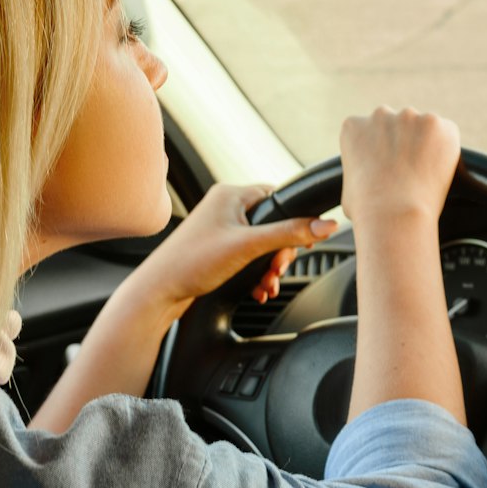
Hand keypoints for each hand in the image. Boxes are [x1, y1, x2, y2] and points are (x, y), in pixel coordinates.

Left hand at [129, 181, 336, 315]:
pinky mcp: (218, 250)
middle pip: (273, 225)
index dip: (294, 219)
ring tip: (266, 284)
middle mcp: (225, 208)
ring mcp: (221, 230)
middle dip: (280, 253)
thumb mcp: (249, 246)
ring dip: (270, 268)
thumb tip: (327, 225)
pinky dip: (257, 274)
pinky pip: (250, 258)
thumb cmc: (192, 262)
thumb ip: (290, 234)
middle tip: (276, 269)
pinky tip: (257, 289)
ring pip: (263, 245)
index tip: (302, 241)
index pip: (277, 197)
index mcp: (230, 195)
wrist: (159, 292)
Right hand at [340, 108, 460, 229]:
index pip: (370, 131)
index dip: (382, 151)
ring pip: (423, 128)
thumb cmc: (368, 209)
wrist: (394, 213)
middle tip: (410, 171)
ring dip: (426, 145)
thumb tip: (369, 177)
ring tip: (425, 174)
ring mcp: (408, 117)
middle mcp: (379, 114)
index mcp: (353, 126)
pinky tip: (439, 170)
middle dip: (404, 143)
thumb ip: (361, 169)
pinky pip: (446, 133)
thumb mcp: (350, 185)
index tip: (389, 167)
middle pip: (398, 125)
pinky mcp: (435, 124)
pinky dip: (446, 150)